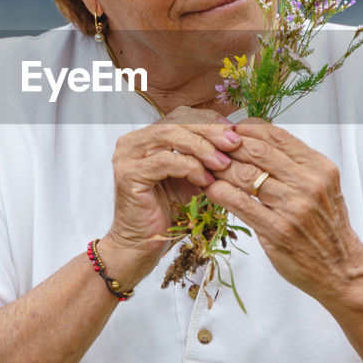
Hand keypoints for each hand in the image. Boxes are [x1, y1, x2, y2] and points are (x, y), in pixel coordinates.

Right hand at [101, 107, 242, 286]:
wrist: (143, 245)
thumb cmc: (168, 213)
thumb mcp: (192, 178)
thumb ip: (204, 157)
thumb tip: (235, 140)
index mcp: (146, 138)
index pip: (181, 116)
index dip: (209, 121)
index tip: (236, 132)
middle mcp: (133, 142)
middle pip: (177, 122)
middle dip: (210, 131)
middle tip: (235, 143)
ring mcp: (127, 156)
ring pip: (170, 136)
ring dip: (202, 148)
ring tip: (223, 162)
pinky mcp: (128, 174)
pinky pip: (165, 161)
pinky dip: (189, 167)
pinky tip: (205, 179)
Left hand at [203, 118, 362, 297]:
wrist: (341, 268)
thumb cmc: (327, 227)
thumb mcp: (322, 186)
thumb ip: (296, 165)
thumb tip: (259, 141)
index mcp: (319, 168)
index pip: (277, 136)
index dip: (248, 128)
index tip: (231, 129)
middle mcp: (309, 184)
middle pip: (258, 151)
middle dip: (229, 145)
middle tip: (211, 144)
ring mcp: (293, 207)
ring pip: (246, 175)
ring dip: (220, 168)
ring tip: (206, 166)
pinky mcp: (278, 230)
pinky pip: (241, 204)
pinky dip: (221, 192)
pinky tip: (210, 189)